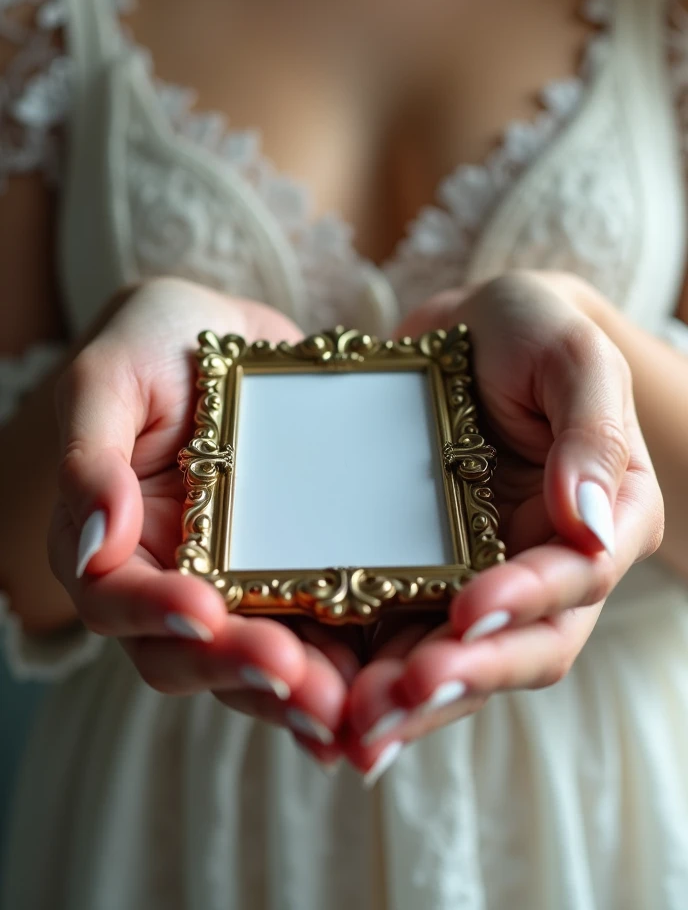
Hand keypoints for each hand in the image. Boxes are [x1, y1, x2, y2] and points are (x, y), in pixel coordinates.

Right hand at [49, 278, 352, 766]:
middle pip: (191, 655)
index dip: (154, 615)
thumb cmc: (157, 343)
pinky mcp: (300, 579)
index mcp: (114, 542)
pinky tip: (386, 685)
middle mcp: (172, 580)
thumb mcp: (110, 376)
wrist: (233, 333)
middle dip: (243, 673)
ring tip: (350, 707)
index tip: (204, 610)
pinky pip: (321, 633)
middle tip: (300, 682)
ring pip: (259, 663)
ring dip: (300, 692)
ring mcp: (239, 586)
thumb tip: (93, 541)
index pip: (117, 601)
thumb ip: (89, 455)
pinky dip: (349, 667)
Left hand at [341, 272, 662, 776]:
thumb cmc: (532, 330)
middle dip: (455, 679)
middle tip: (390, 704)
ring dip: (404, 700)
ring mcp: (481, 579)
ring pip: (453, 660)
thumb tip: (590, 527)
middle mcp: (545, 568)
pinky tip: (320, 701)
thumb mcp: (573, 357)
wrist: (467, 329)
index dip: (523, 604)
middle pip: (512, 648)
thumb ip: (592, 433)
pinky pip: (398, 637)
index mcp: (602, 524)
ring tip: (348, 726)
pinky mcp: (421, 578)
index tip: (465, 609)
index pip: (571, 584)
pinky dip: (365, 673)